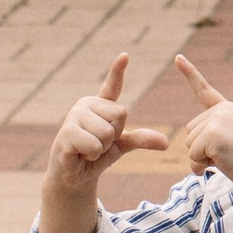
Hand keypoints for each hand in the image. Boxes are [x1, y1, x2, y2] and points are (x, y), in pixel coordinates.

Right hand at [46, 53, 169, 191]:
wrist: (75, 176)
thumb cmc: (96, 156)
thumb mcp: (122, 146)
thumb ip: (141, 139)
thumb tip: (166, 143)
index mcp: (100, 104)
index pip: (112, 85)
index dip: (118, 70)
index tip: (125, 55)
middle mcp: (86, 105)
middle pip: (121, 115)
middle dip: (114, 137)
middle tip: (97, 144)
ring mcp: (74, 116)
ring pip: (108, 132)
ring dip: (102, 149)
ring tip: (87, 150)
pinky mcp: (66, 133)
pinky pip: (95, 145)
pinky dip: (92, 155)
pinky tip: (79, 155)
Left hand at [176, 56, 232, 232]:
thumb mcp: (232, 145)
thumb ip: (212, 146)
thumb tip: (193, 167)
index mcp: (228, 109)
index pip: (204, 90)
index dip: (189, 73)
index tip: (178, 57)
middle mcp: (221, 110)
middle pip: (190, 133)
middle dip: (203, 150)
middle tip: (229, 154)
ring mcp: (217, 121)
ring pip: (190, 145)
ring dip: (203, 159)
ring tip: (229, 158)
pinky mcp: (213, 135)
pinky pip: (193, 157)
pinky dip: (203, 166)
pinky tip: (225, 163)